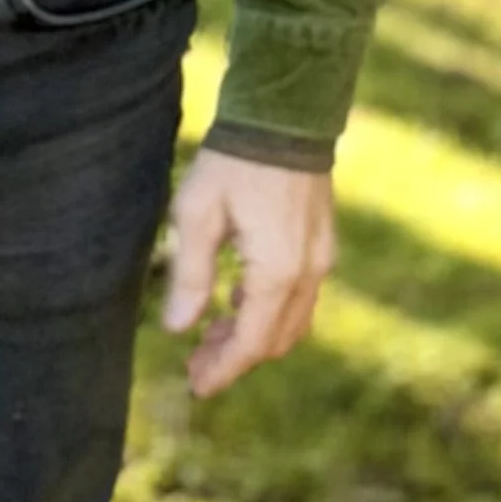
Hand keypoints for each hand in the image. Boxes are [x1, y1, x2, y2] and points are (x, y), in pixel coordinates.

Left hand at [161, 149, 335, 396]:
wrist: (284, 116)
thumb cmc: (233, 162)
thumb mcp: (196, 215)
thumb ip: (189, 275)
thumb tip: (177, 329)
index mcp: (277, 271)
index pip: (252, 342)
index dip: (224, 369)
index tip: (196, 385)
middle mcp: (308, 272)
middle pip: (275, 340)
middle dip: (236, 358)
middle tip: (196, 364)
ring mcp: (321, 259)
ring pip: (291, 322)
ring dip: (254, 337)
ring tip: (210, 336)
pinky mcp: (322, 244)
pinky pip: (300, 296)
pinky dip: (269, 312)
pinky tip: (236, 302)